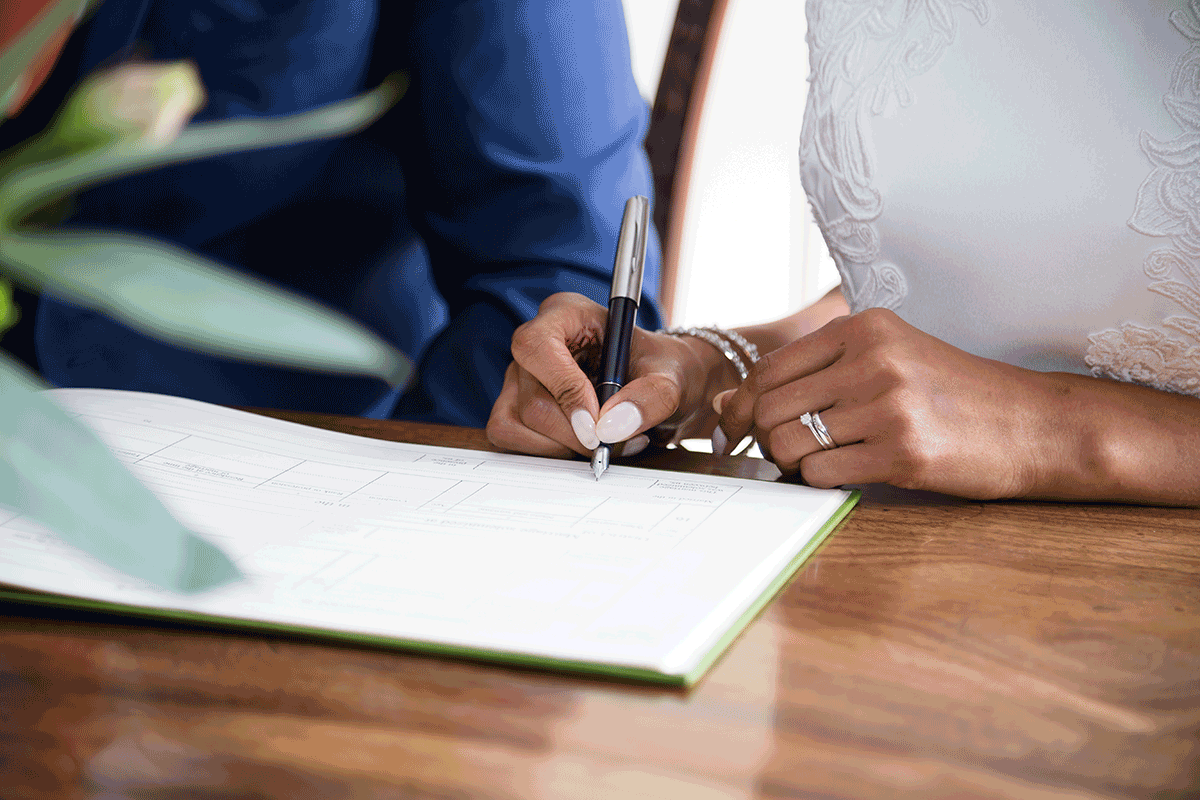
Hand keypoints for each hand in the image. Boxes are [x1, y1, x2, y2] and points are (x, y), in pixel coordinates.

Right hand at [486, 292, 736, 457]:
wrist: (659, 390)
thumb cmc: (661, 371)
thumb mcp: (672, 378)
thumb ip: (651, 397)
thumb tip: (611, 427)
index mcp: (567, 314)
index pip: (538, 346)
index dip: (564, 389)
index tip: (597, 422)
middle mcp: (536, 342)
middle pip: (532, 399)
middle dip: (575, 433)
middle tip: (616, 442)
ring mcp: (520, 376)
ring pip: (516, 423)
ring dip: (562, 447)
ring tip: (606, 444)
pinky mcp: (515, 406)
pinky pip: (510, 437)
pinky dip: (547, 453)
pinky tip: (581, 448)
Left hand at [715, 308, 1068, 498]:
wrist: (1034, 424)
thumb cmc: (953, 394)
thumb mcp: (886, 361)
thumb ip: (810, 375)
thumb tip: (725, 402)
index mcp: (863, 328)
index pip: (767, 369)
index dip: (740, 406)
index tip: (735, 429)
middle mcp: (872, 360)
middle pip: (770, 409)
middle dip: (764, 439)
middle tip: (780, 454)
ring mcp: (888, 406)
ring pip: (790, 444)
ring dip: (792, 463)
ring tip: (821, 461)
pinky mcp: (903, 452)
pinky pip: (822, 473)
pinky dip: (821, 481)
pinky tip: (848, 472)